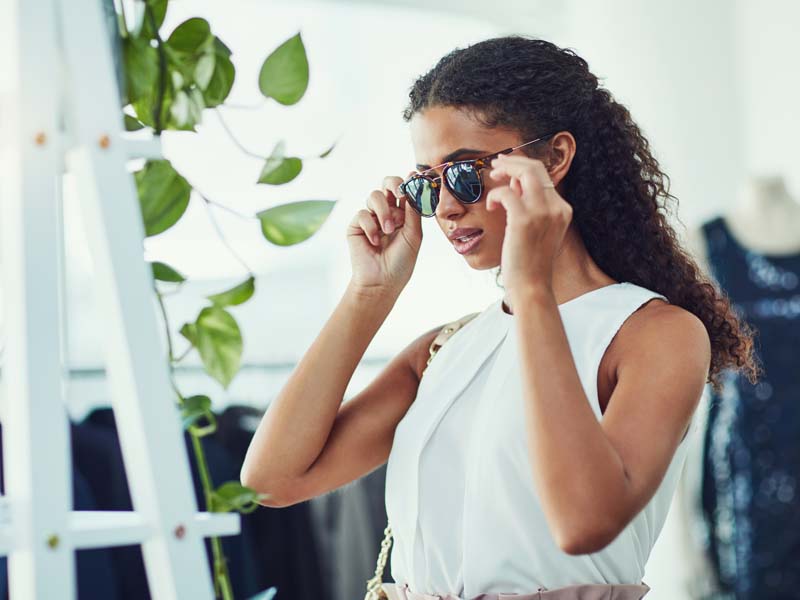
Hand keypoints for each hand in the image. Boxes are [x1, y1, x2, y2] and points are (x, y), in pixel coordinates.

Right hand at [346, 172, 422, 293]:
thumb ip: (413, 209)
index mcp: (404, 213)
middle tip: (399, 194)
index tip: (414, 181)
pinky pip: (363, 214)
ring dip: (384, 212)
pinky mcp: (356, 225)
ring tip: (389, 230)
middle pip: (387, 183)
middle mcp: (387, 212)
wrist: (382, 281)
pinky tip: (375, 242)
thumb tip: (413, 181)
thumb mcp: (413, 234)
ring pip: (375, 196)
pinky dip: (371, 227)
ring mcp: (371, 218)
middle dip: (394, 184)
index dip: (409, 183)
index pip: (405, 189)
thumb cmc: (401, 261)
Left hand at [486, 155, 572, 296]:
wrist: (532, 286)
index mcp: (562, 210)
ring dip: (505, 169)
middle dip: (513, 161)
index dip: (523, 167)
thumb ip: (530, 205)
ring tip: (492, 175)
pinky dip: (495, 195)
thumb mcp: (537, 229)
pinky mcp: (524, 221)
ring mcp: (542, 213)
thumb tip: (515, 182)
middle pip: (536, 167)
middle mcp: (556, 208)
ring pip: (525, 172)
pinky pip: (506, 193)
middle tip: (496, 164)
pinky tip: (491, 206)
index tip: (506, 168)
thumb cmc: (530, 261)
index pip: (544, 176)